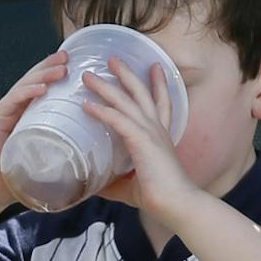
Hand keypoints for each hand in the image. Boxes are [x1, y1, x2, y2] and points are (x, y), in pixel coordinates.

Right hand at [0, 50, 66, 212]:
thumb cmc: (13, 179)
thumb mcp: (44, 161)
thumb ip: (62, 152)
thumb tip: (95, 154)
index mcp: (28, 118)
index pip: (43, 89)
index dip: (57, 75)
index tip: (76, 64)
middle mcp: (16, 112)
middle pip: (34, 81)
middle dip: (51, 67)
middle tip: (68, 57)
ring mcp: (5, 115)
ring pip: (25, 87)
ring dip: (42, 75)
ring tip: (60, 69)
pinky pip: (11, 102)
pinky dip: (25, 93)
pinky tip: (39, 89)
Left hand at [82, 58, 198, 222]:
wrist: (174, 202)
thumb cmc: (157, 196)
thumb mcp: (130, 186)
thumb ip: (114, 182)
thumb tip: (93, 185)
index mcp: (159, 135)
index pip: (161, 103)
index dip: (158, 84)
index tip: (154, 66)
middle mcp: (156, 128)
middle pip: (141, 93)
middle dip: (126, 74)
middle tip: (112, 58)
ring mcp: (150, 131)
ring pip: (126, 101)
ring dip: (106, 86)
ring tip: (89, 75)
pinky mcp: (141, 139)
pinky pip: (117, 120)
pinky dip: (101, 111)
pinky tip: (86, 105)